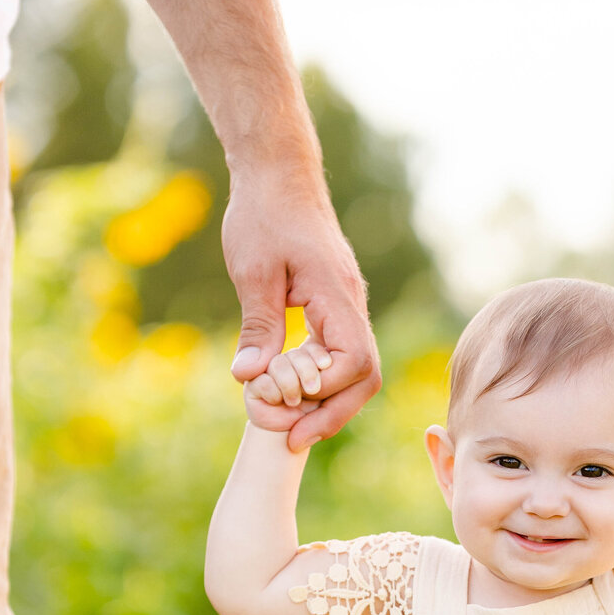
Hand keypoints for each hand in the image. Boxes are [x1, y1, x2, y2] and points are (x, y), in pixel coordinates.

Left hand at [224, 156, 380, 447]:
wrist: (277, 175)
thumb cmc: (263, 214)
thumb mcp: (252, 271)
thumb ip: (258, 326)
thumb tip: (249, 378)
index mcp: (337, 295)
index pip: (356, 362)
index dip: (327, 395)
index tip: (289, 410)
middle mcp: (351, 305)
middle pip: (365, 376)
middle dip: (331, 413)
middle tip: (291, 439)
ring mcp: (346, 306)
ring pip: (355, 370)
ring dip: (325, 401)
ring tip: (287, 420)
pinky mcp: (333, 306)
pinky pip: (338, 354)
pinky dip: (317, 379)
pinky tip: (288, 388)